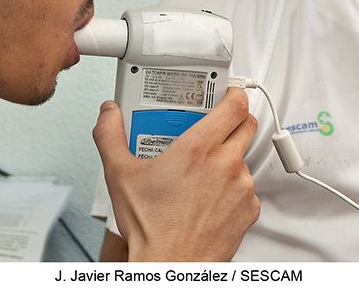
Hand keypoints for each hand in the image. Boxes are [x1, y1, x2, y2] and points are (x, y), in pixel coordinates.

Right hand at [92, 87, 259, 261]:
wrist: (171, 266)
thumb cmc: (151, 228)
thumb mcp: (119, 176)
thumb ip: (110, 135)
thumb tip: (109, 113)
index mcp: (199, 149)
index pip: (234, 105)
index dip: (232, 93)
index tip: (225, 93)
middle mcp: (226, 165)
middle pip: (245, 125)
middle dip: (233, 120)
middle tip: (214, 124)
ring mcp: (242, 188)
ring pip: (244, 157)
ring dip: (229, 157)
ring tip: (204, 169)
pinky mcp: (249, 209)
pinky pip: (247, 187)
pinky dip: (233, 186)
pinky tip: (209, 195)